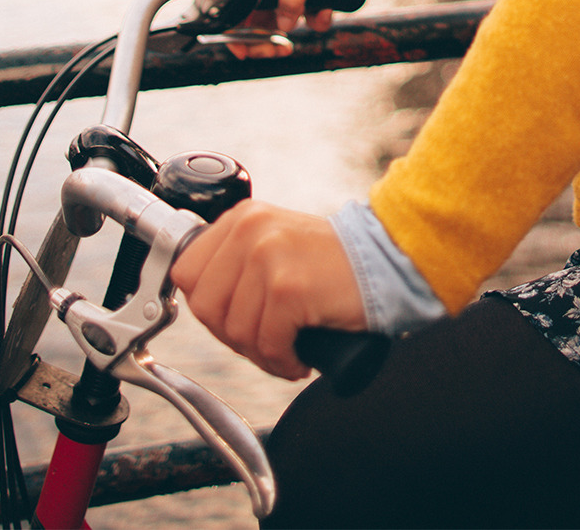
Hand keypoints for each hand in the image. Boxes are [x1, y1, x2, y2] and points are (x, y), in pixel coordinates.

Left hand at [170, 199, 365, 378]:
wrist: (391, 259)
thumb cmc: (336, 264)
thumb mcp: (277, 244)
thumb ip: (238, 262)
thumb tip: (204, 306)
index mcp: (242, 218)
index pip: (188, 272)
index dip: (209, 306)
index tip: (233, 321)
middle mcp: (250, 230)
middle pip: (204, 305)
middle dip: (232, 336)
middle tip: (263, 343)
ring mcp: (268, 256)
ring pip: (236, 330)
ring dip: (261, 355)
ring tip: (287, 352)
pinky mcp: (289, 287)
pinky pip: (267, 343)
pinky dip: (283, 361)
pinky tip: (301, 358)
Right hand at [229, 0, 364, 58]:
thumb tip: (283, 26)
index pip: (239, 8)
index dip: (235, 31)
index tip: (242, 51)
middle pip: (256, 25)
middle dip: (263, 43)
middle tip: (275, 53)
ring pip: (282, 28)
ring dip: (294, 33)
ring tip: (303, 32)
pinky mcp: (308, 4)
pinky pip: (307, 23)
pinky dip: (318, 21)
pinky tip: (328, 10)